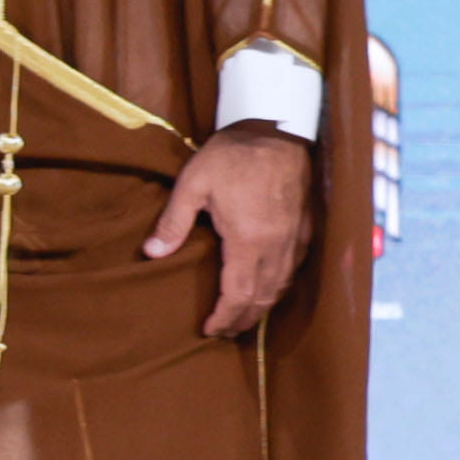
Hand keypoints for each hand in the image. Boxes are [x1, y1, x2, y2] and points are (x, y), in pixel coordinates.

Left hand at [146, 125, 313, 338]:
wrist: (281, 129)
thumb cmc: (234, 154)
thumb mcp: (194, 182)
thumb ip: (174, 220)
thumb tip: (153, 252)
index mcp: (248, 241)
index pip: (238, 295)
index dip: (224, 318)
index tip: (209, 329)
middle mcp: (277, 248)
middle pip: (261, 299)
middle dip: (241, 320)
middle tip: (223, 331)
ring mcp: (295, 240)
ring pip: (280, 288)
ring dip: (260, 307)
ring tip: (241, 317)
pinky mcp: (306, 229)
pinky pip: (293, 270)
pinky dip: (278, 287)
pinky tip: (266, 288)